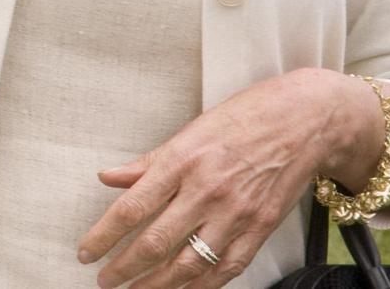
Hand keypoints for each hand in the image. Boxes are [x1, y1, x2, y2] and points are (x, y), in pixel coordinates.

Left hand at [78, 69, 384, 288]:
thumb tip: (108, 178)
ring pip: (190, 264)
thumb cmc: (242, 119)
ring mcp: (236, 214)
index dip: (104, 236)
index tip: (85, 253)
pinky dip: (202, 285)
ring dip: (158, 285)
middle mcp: (206, 191)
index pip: (132, 209)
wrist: (304, 121)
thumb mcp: (188, 132)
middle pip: (156, 243)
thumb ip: (147, 163)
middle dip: (125, 268)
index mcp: (181, 162)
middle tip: (105, 281)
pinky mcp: (261, 229)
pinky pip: (227, 268)